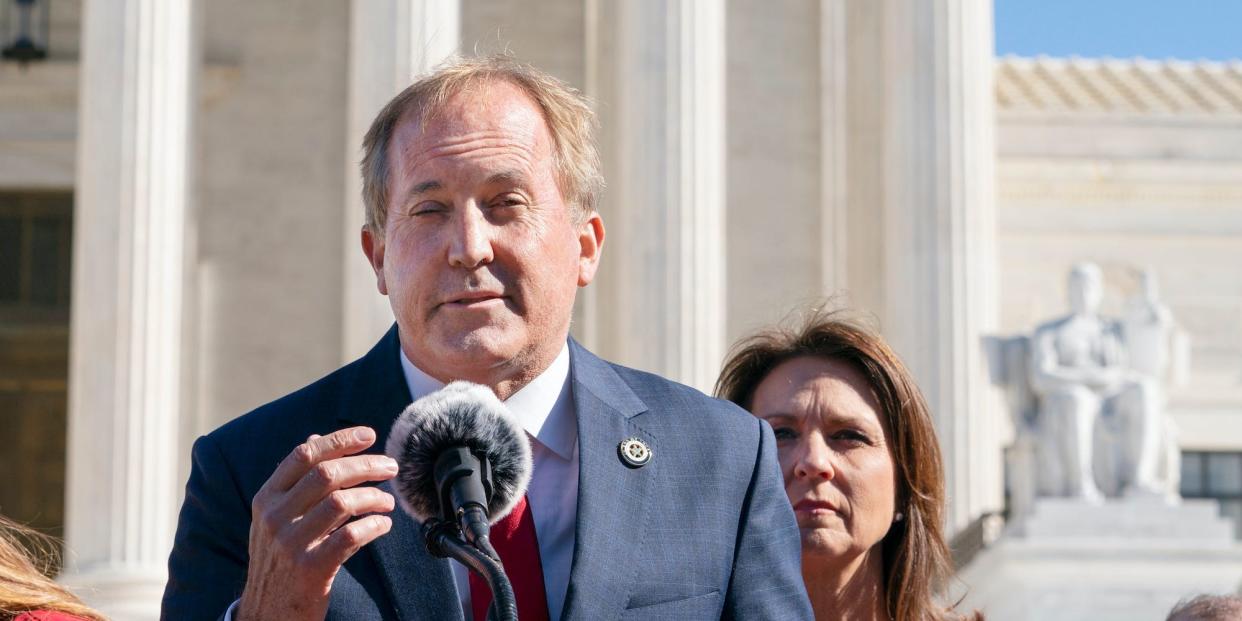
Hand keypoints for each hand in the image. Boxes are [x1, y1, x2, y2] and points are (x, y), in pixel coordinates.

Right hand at [236, 426, 397, 620]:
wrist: (265, 613)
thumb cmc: (278, 560)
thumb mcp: (275, 518)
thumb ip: (296, 481)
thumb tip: (314, 438)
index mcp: (266, 498)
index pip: (304, 455)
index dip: (339, 440)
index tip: (369, 435)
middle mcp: (275, 517)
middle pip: (327, 473)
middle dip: (366, 464)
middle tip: (390, 466)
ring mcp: (290, 543)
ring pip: (342, 502)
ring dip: (373, 496)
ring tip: (387, 501)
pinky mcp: (310, 569)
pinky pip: (350, 536)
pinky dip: (374, 526)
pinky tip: (383, 526)